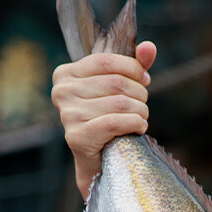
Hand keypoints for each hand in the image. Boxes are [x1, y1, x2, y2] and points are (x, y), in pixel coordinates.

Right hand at [51, 41, 157, 196]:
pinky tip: (139, 128)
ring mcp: (67, 115)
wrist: (98, 163)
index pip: (105, 61)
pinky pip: (115, 122)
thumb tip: (150, 48)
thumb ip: (132, 67)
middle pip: (116, 83)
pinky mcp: (77, 137)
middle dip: (139, 94)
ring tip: (141, 118)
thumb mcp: (117, 90)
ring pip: (120, 103)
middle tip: (143, 105)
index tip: (145, 80)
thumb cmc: (107, 122)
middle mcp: (61, 93)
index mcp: (65, 75)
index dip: (132, 68)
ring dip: (140, 111)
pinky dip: (135, 124)